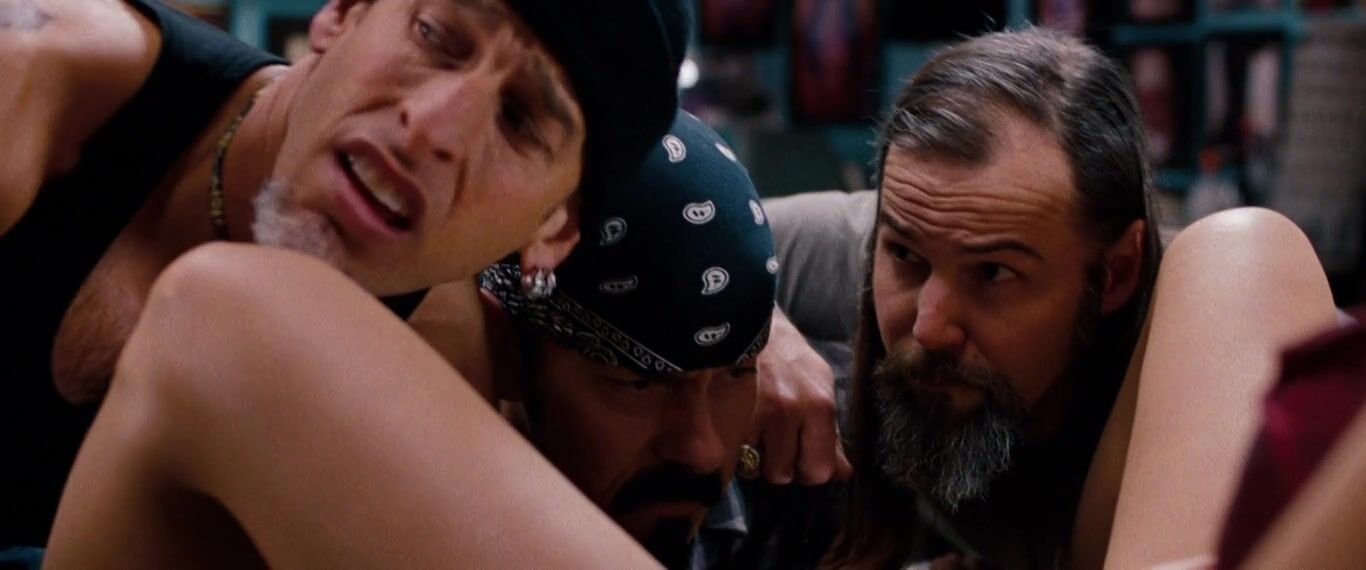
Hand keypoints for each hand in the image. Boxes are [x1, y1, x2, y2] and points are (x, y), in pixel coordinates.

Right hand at [748, 307, 853, 484]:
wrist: (750, 324)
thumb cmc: (790, 358)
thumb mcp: (820, 387)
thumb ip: (830, 433)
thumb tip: (843, 473)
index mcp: (819, 405)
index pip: (818, 471)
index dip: (809, 470)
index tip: (802, 457)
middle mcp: (789, 408)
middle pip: (784, 475)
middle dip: (779, 466)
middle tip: (776, 444)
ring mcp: (754, 410)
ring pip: (755, 468)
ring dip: (755, 459)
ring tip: (757, 434)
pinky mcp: (726, 410)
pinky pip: (732, 453)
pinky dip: (736, 448)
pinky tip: (740, 428)